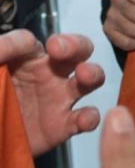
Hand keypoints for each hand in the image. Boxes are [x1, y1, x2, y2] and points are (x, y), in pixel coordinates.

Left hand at [0, 30, 104, 155]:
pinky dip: (90, 118)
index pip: (26, 42)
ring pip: (88, 80)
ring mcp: (59, 98)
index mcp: (24, 59)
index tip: (4, 52)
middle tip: (59, 48)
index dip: (18, 44)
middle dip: (73, 44)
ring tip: (85, 75)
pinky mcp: (63, 125)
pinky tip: (84, 118)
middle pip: (73, 49)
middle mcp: (48, 73)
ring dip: (92, 73)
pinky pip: (85, 118)